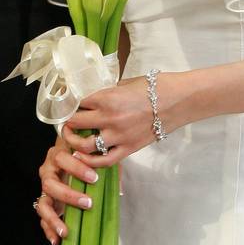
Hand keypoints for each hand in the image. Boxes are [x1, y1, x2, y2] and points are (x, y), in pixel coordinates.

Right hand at [35, 136, 99, 244]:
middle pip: (50, 183)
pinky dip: (48, 229)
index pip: (63, 159)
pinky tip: (57, 240)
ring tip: (65, 232)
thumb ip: (105, 168)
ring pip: (43, 203)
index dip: (77, 168)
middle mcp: (48, 171)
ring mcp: (45, 188)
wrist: (70, 153)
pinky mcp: (45, 202)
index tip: (94, 178)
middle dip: (68, 195)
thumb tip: (118, 190)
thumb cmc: (84, 155)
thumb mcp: (95, 156)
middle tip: (88, 203)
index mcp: (58, 155)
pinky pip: (42, 217)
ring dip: (53, 218)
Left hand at [63, 73, 188, 167]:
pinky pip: (105, 160)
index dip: (69, 103)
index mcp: (107, 98)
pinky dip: (91, 161)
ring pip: (84, 145)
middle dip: (67, 122)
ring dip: (73, 142)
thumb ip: (107, 92)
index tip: (66, 104)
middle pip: (75, 123)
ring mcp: (118, 136)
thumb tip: (93, 96)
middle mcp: (109, 118)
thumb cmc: (154, 87)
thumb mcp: (125, 83)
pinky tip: (83, 157)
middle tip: (65, 121)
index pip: (77, 102)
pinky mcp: (129, 148)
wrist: (178, 100)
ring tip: (71, 139)